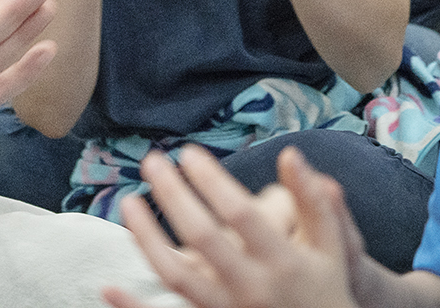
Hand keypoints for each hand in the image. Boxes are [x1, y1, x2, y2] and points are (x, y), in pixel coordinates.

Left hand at [99, 146, 365, 307]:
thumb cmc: (325, 286)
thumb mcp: (331, 246)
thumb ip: (313, 200)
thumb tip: (291, 153)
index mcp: (283, 261)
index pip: (240, 213)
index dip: (211, 180)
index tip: (187, 152)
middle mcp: (253, 287)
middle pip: (203, 237)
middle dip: (173, 195)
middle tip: (151, 160)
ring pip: (177, 276)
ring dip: (147, 238)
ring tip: (128, 201)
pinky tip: (108, 286)